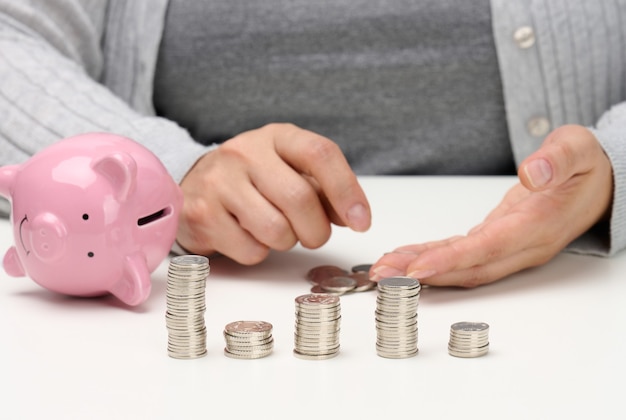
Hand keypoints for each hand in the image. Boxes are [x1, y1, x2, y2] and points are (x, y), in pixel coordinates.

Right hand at [177, 123, 370, 263]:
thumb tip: (353, 216)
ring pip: (276, 231)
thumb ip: (324, 190)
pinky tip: (247, 235)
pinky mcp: (202, 214)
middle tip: (313, 236)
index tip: (361, 221)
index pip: (320, 154)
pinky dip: (258, 253)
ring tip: (274, 230)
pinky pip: (251, 250)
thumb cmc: (254, 180)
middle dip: (317, 231)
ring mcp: (219, 181)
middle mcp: (245, 152)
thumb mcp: (290, 171)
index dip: (346, 190)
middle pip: (300, 199)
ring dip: (286, 242)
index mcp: (276, 137)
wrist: (194, 186)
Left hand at [370, 124, 612, 286]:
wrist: (600, 185)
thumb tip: (533, 173)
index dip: (453, 260)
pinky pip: (462, 257)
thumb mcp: (579, 149)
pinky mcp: (497, 242)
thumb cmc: (587, 166)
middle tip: (382, 275)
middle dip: (424, 274)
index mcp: (539, 225)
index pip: (490, 247)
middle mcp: (522, 246)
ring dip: (422, 271)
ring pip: (462, 268)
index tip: (417, 269)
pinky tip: (407, 261)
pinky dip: (433, 260)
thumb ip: (558, 160)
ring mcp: (510, 248)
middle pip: (469, 268)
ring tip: (384, 272)